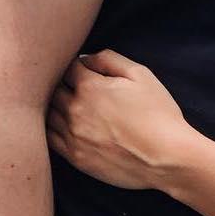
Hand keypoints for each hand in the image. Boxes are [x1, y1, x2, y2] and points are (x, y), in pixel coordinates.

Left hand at [46, 50, 194, 191]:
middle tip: (73, 87)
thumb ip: (109, 59)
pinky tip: (62, 126)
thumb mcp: (141, 75)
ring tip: (67, 105)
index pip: (66, 68)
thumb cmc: (158, 114)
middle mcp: (75, 110)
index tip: (82, 71)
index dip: (74, 67)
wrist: (166, 157)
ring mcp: (72, 136)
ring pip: (47, 114)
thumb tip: (86, 58)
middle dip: (61, 85)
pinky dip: (51, 129)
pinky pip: (49, 139)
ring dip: (54, 107)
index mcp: (90, 87)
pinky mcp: (75, 157)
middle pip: (52, 90)